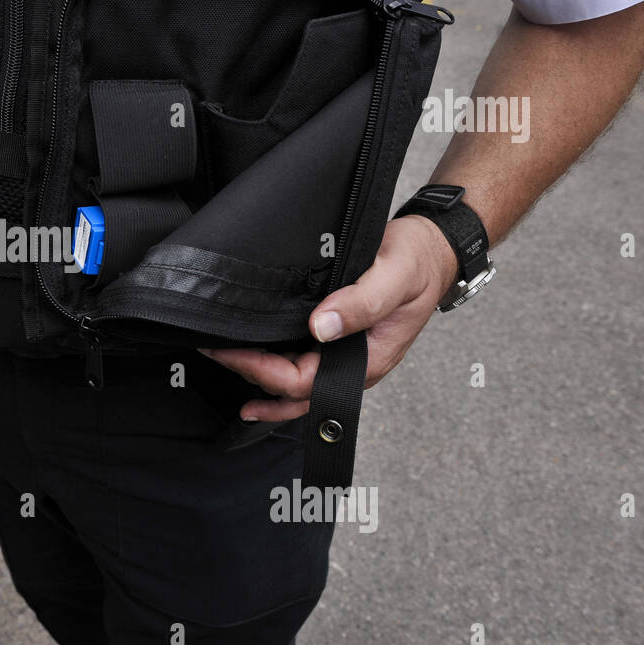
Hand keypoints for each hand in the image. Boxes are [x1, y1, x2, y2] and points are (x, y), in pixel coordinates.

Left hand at [202, 215, 459, 421]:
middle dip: (250, 377)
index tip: (229, 350)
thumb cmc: (418, 263)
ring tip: (220, 358)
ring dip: (258, 376)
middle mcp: (353, 367)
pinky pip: (301, 365)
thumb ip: (361, 303)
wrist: (433, 252)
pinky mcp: (337, 343)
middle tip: (210, 351)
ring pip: (294, 384)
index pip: (302, 382)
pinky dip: (272, 365)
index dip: (262, 371)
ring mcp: (345, 358)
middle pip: (292, 393)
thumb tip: (320, 328)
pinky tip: (249, 355)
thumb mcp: (394, 276)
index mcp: (367, 360)